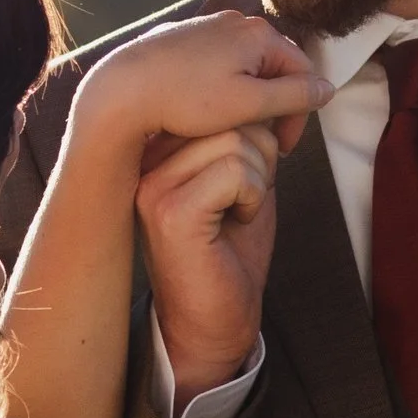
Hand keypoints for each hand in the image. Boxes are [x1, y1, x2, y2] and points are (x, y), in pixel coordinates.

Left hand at [76, 9, 328, 165]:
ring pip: (243, 68)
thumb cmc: (185, 99)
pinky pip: (214, 66)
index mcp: (258, 34)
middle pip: (273, 68)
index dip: (299, 115)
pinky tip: (201, 115)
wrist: (120, 89)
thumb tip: (328, 89)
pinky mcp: (179, 40)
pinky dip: (219, 91)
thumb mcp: (249, 104)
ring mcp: (205, 29)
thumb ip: (294, 96)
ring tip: (231, 131)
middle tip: (259, 142)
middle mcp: (234, 23)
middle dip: (273, 107)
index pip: (302, 72)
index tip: (281, 147)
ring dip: (247, 101)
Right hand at [139, 121, 281, 400]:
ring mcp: (153, 186)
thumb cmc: (230, 253)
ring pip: (236, 142)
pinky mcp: (170, 212)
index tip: (251, 177)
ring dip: (258, 181)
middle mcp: (146, 162)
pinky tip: (233, 225)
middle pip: (230, 117)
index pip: (219, 103)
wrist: (213, 323)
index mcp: (159, 149)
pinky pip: (234, 172)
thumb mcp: (241, 179)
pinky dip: (252, 197)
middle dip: (261, 156)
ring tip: (235, 213)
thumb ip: (244, 135)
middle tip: (244, 200)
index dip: (255, 132)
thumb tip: (271, 95)